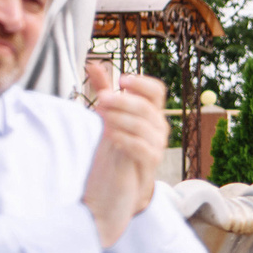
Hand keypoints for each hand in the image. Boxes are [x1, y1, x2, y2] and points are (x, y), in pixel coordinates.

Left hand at [81, 61, 168, 247]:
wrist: (116, 188)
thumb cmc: (114, 149)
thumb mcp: (107, 116)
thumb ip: (104, 90)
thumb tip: (94, 64)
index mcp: (150, 113)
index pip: (156, 91)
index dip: (142, 83)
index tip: (122, 79)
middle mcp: (158, 127)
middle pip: (148, 106)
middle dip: (123, 101)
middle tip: (101, 99)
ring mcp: (157, 146)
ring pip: (144, 126)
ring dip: (121, 119)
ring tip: (101, 117)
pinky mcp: (149, 164)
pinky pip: (142, 148)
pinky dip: (125, 139)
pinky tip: (110, 136)